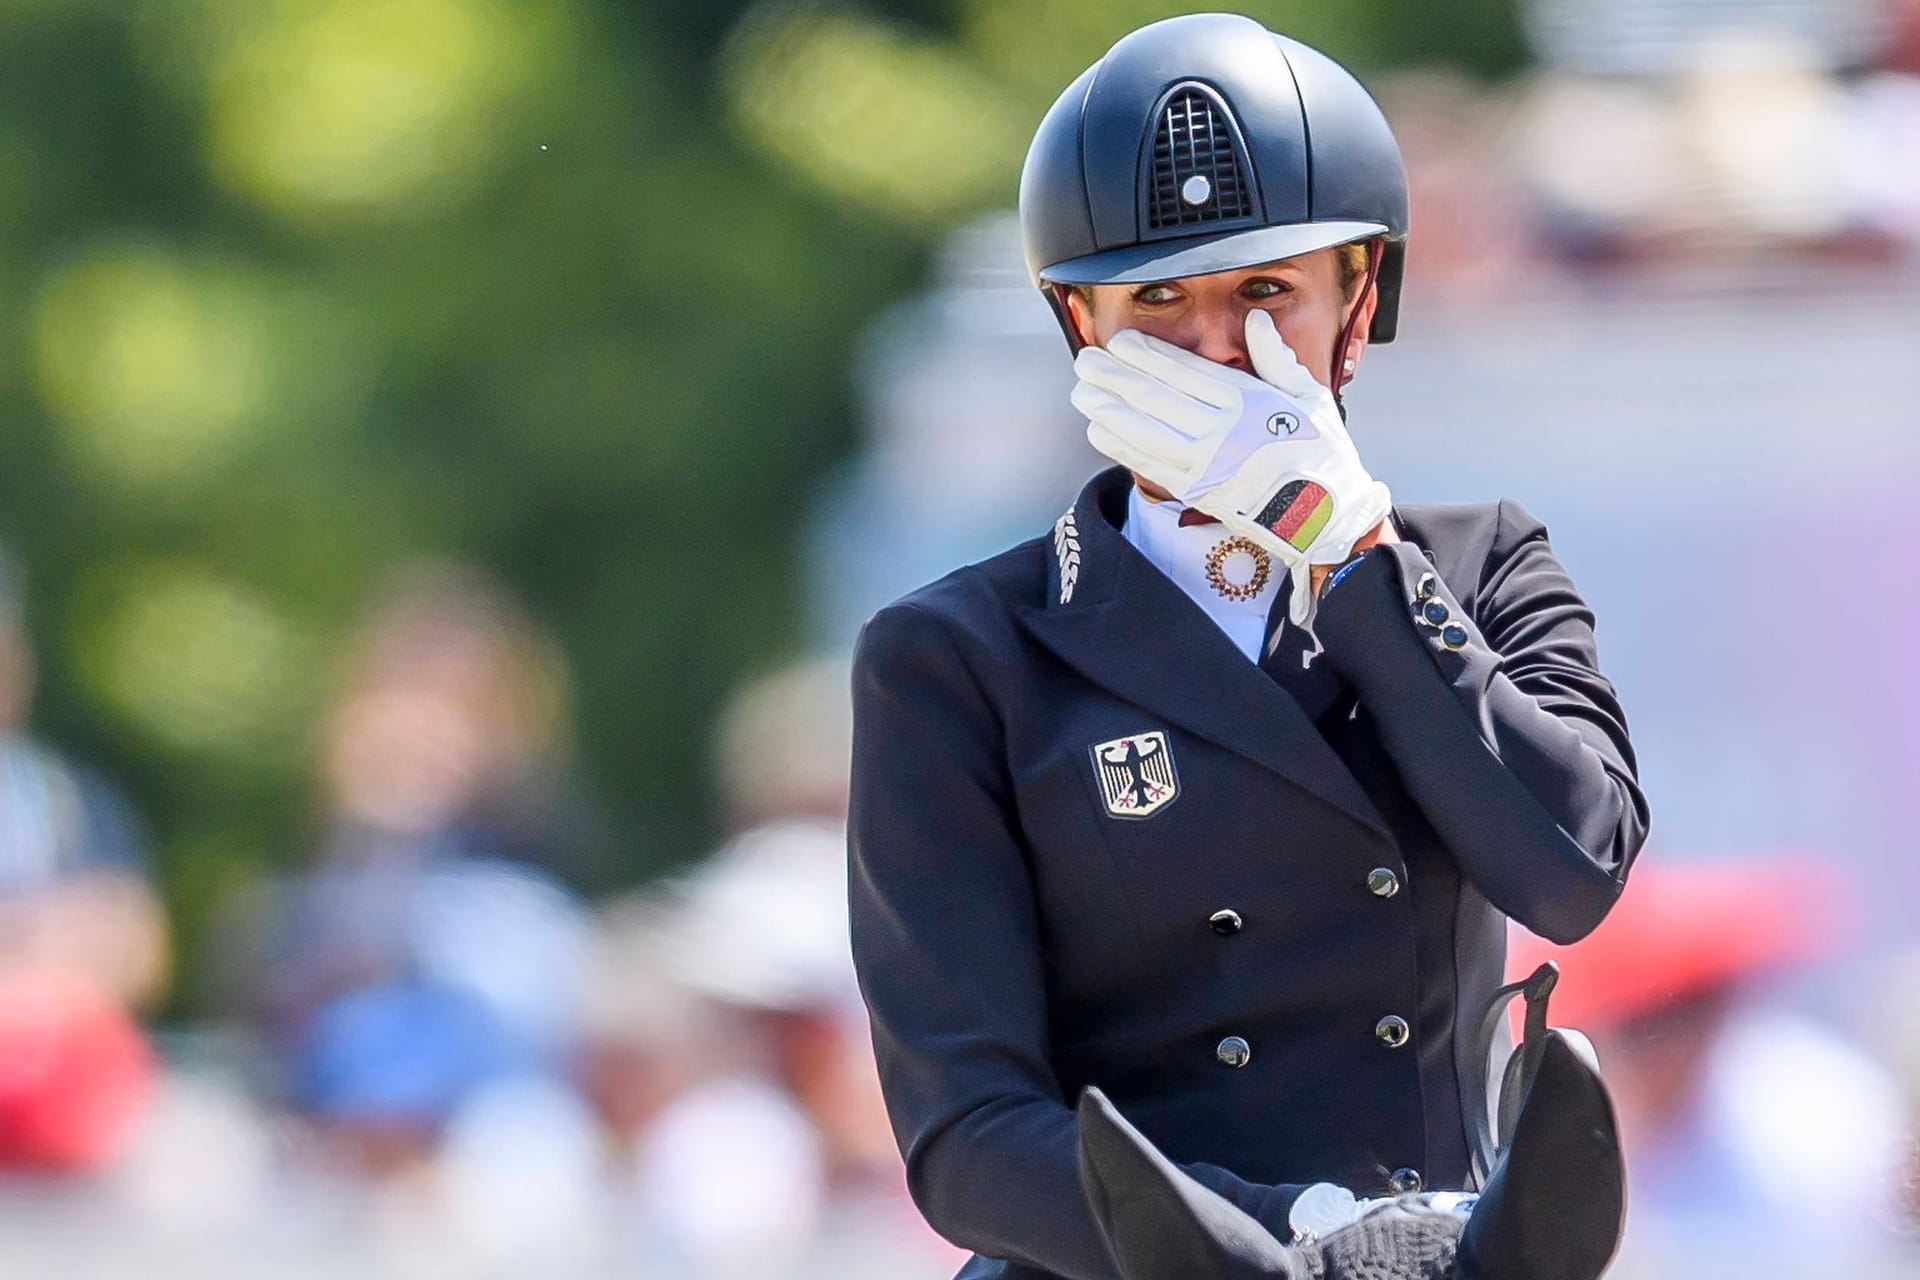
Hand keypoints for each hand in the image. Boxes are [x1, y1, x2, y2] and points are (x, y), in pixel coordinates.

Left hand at [1073, 310, 1390, 625]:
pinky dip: (1119, 446)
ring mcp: (1206, 465)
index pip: (1185, 371)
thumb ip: (1277, 357)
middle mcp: (1221, 432)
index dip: (1146, 355)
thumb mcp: (1309, 396)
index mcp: (1248, 402)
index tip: (1120, 341)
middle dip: (1113, 376)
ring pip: (1143, 430)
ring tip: (1081, 390)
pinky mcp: (1197, 493)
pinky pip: (1149, 465)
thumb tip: (1255, 319)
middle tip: (1085, 359)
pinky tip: (1096, 429)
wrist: (1325, 515)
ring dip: (1106, 409)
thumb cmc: (1320, 451)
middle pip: (1154, 397)